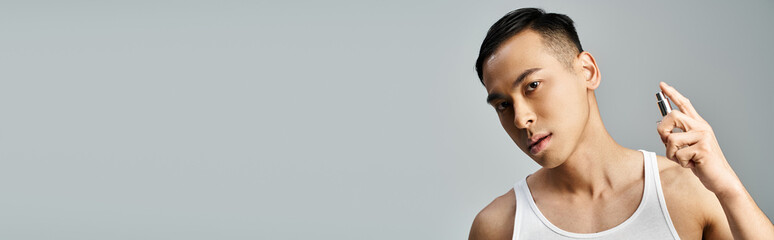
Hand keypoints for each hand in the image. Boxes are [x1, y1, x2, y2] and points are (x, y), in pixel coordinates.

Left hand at [655, 82, 741, 196]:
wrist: (719, 178)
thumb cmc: (701, 163)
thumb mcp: (686, 147)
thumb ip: (675, 137)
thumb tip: (661, 130)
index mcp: (698, 124)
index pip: (684, 104)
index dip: (672, 94)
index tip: (661, 84)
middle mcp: (701, 127)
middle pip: (672, 116)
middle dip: (662, 130)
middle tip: (665, 141)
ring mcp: (703, 136)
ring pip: (671, 139)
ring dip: (671, 154)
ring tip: (683, 159)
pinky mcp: (703, 148)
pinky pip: (678, 154)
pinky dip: (681, 163)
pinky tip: (692, 164)